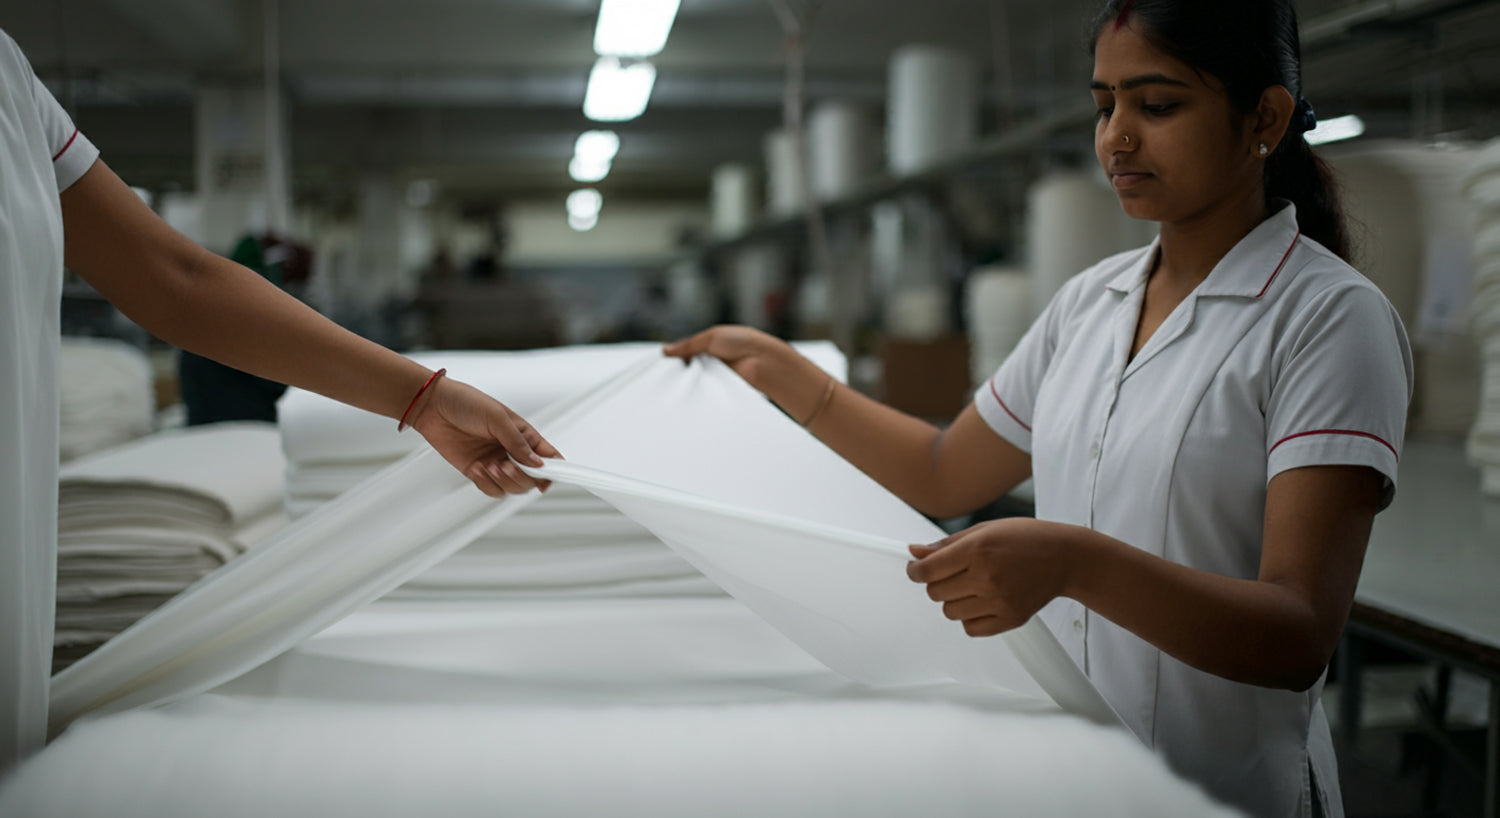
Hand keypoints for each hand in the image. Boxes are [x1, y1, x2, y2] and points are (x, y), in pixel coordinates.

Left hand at [409, 376, 561, 496]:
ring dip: (503, 481)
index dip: (555, 470)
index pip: (549, 457)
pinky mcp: (478, 472)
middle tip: (508, 467)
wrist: (433, 407)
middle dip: (523, 477)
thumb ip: (518, 442)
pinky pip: (491, 489)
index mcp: (524, 435)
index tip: (549, 476)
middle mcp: (513, 451)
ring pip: (513, 487)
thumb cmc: (466, 402)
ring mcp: (496, 462)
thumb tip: (537, 463)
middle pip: (532, 478)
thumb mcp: (497, 417)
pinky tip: (478, 468)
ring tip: (491, 466)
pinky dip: (486, 484)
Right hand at [662, 325, 794, 391]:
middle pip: (688, 368)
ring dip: (687, 382)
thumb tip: (665, 350)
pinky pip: (703, 393)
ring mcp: (716, 377)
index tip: (660, 363)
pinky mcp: (720, 392)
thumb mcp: (710, 337)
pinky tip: (688, 393)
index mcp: (711, 345)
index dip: (675, 358)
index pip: (687, 352)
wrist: (763, 363)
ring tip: (675, 383)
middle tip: (664, 374)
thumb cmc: (744, 343)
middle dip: (679, 370)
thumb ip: (687, 345)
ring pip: (694, 382)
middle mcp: (713, 361)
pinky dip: (697, 392)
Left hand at [906, 518, 1079, 636]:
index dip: (915, 571)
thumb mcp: (984, 530)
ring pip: (949, 612)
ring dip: (954, 601)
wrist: (1065, 558)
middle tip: (953, 574)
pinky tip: (982, 602)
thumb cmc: (1026, 539)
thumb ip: (946, 544)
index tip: (916, 569)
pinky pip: (971, 629)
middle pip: (934, 593)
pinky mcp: (1010, 619)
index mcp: (977, 550)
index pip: (927, 570)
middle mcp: (986, 576)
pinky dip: (970, 618)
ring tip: (973, 586)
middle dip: (937, 583)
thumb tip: (915, 552)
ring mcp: (999, 601)